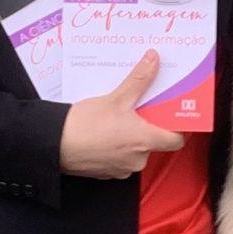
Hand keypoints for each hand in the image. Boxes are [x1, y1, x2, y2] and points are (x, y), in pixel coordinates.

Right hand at [59, 52, 185, 178]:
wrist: (54, 145)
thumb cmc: (85, 124)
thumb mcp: (116, 97)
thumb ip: (139, 80)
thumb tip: (153, 60)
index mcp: (145, 141)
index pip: (177, 140)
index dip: (178, 127)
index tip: (174, 113)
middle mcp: (138, 159)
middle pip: (154, 142)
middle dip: (149, 125)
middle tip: (143, 106)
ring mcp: (121, 169)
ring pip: (135, 149)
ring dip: (131, 135)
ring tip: (120, 116)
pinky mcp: (106, 172)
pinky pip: (119, 157)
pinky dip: (116, 145)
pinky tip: (105, 131)